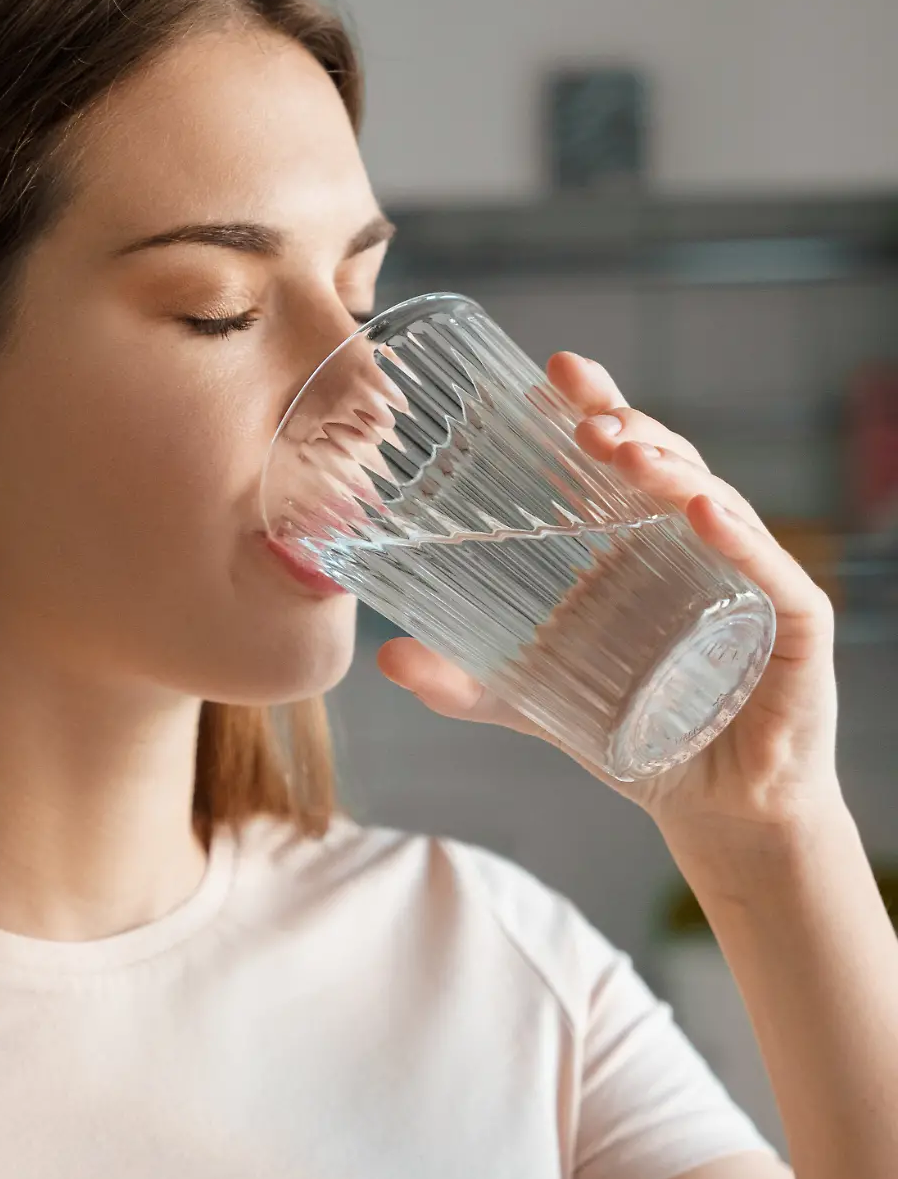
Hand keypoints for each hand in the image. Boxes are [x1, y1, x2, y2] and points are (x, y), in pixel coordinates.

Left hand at [376, 352, 840, 833]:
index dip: (595, 409)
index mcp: (640, 545)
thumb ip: (463, 683)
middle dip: (627, 429)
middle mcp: (698, 546)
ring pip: (717, 504)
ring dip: (672, 471)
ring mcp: (749, 578)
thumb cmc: (634, 735)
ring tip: (625, 450)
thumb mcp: (531, 702)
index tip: (553, 371)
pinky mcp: (793, 628)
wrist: (715, 807)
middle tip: (581, 415)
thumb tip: (386, 658)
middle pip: (667, 465)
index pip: (622, 458)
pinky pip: (770, 573)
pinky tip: (703, 512)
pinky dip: (740, 539)